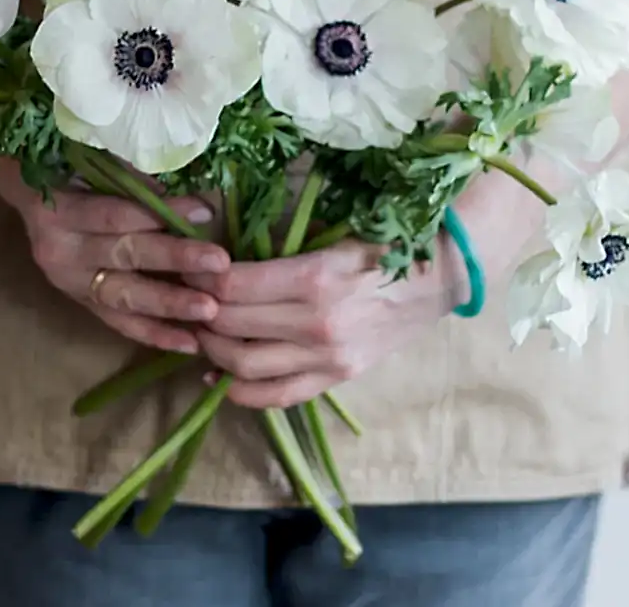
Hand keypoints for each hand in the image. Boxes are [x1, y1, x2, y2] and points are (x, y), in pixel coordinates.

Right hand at [0, 159, 230, 352]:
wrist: (31, 198)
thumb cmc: (69, 171)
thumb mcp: (90, 164)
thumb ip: (129, 178)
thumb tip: (182, 193)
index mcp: (60, 212)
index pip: (118, 213)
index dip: (162, 213)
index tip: (205, 210)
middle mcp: (62, 253)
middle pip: (126, 255)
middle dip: (177, 260)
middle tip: (220, 264)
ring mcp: (71, 284)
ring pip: (125, 297)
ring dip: (170, 304)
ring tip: (211, 310)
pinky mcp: (83, 304)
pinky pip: (121, 324)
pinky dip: (155, 334)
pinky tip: (190, 344)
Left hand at [182, 236, 468, 407]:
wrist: (441, 274)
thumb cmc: (386, 241)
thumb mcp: (332, 232)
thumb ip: (281, 248)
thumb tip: (226, 260)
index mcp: (314, 278)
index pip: (232, 286)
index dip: (201, 278)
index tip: (188, 268)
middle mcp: (316, 324)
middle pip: (230, 324)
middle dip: (197, 312)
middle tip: (186, 298)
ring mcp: (328, 358)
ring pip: (245, 365)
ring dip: (211, 351)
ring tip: (201, 333)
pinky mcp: (338, 377)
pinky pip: (278, 395)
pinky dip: (241, 392)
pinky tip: (219, 378)